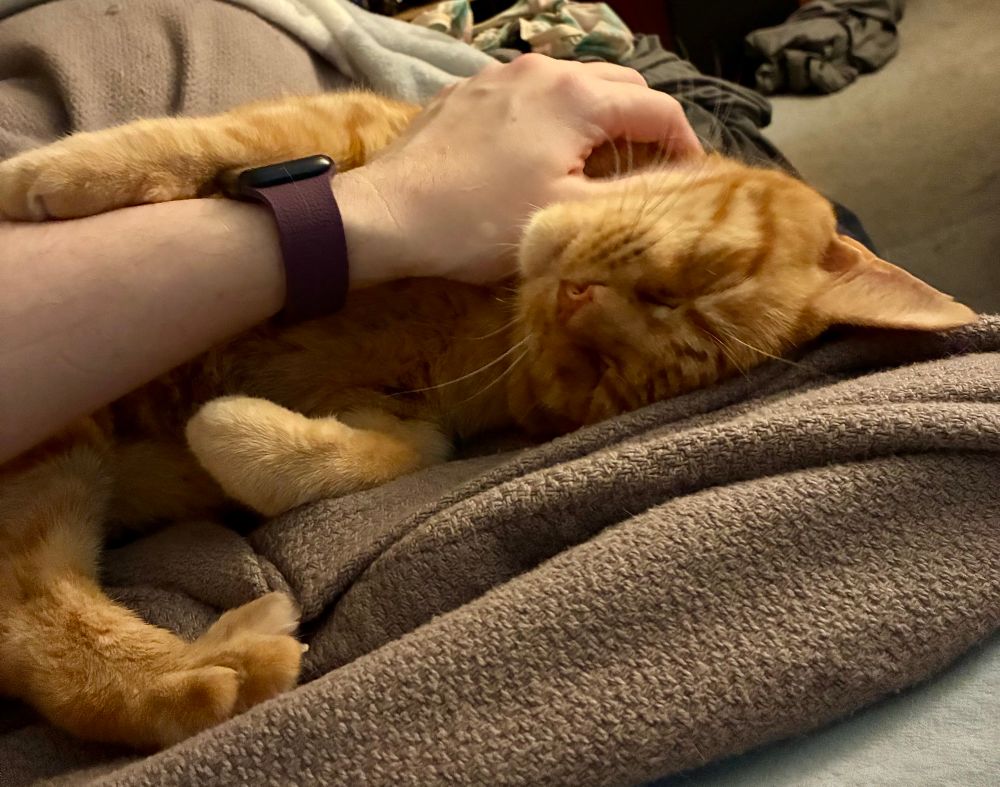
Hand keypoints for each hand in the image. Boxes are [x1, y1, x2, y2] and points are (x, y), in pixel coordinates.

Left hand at [334, 54, 701, 285]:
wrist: (390, 215)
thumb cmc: (480, 221)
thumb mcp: (566, 216)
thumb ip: (633, 196)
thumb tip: (679, 184)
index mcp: (578, 97)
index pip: (658, 108)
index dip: (685, 144)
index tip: (690, 179)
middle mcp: (543, 70)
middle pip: (619, 86)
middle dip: (643, 124)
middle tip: (645, 169)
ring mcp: (500, 74)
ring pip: (573, 85)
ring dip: (597, 117)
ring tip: (594, 161)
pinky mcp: (468, 89)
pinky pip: (529, 93)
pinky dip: (552, 115)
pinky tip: (538, 151)